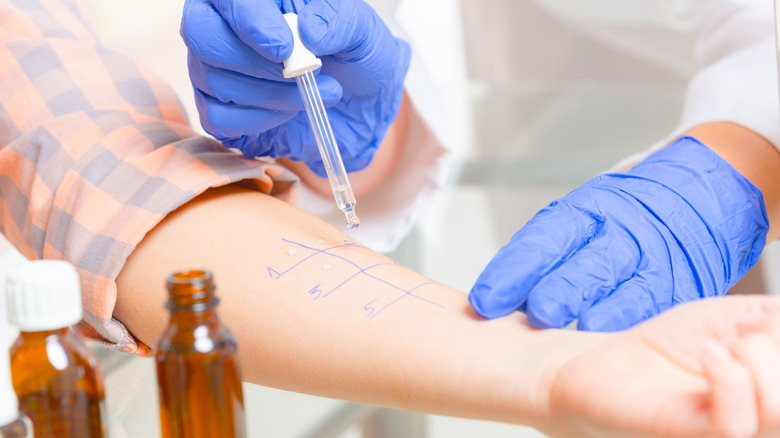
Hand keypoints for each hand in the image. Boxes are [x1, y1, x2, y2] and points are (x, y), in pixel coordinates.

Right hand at [181, 0, 409, 175]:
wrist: (364, 105)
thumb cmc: (356, 56)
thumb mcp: (363, 31)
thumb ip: (338, 21)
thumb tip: (307, 31)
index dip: (249, 22)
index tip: (283, 49)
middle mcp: (227, 27)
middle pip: (202, 35)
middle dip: (253, 63)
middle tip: (300, 74)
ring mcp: (218, 69)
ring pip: (214, 80)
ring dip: (271, 95)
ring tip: (315, 93)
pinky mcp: (221, 110)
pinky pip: (217, 119)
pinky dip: (258, 121)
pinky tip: (288, 113)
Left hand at [468, 136, 768, 330]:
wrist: (700, 195)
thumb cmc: (624, 215)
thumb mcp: (582, 218)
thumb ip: (542, 254)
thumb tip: (491, 301)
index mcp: (586, 211)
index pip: (543, 239)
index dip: (513, 270)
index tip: (484, 301)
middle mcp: (621, 232)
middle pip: (586, 263)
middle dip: (559, 290)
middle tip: (533, 314)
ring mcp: (655, 258)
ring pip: (627, 287)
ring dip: (601, 312)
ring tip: (578, 331)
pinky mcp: (682, 285)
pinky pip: (658, 306)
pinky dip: (635, 323)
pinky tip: (614, 339)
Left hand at [547, 295, 779, 437]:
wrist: (606, 363)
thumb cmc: (670, 348)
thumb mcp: (735, 321)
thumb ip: (774, 321)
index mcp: (771, 395)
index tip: (760, 322)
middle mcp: (761, 425)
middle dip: (777, 347)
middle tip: (741, 332)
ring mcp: (729, 436)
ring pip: (778, 415)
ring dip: (757, 359)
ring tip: (717, 345)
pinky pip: (733, 427)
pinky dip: (729, 377)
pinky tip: (708, 355)